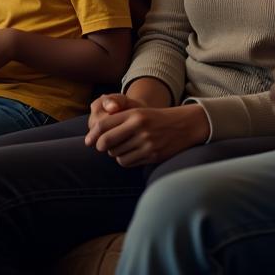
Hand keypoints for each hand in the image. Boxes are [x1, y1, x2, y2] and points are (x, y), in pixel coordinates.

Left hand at [84, 103, 208, 166]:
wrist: (185, 125)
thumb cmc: (158, 119)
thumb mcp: (141, 113)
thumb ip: (120, 121)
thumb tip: (96, 139)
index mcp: (135, 113)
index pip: (104, 124)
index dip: (93, 134)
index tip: (88, 141)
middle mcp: (139, 127)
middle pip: (106, 142)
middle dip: (101, 146)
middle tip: (102, 147)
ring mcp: (146, 142)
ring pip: (116, 154)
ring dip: (116, 153)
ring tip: (124, 147)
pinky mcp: (151, 154)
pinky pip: (127, 162)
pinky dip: (125, 160)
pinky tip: (133, 153)